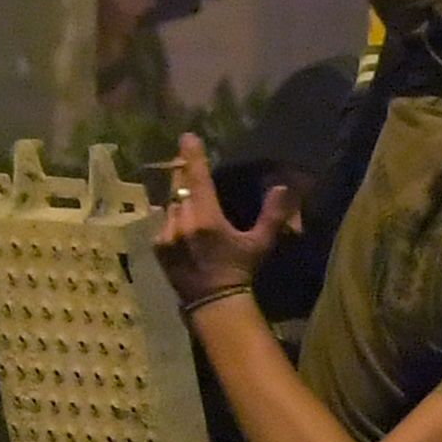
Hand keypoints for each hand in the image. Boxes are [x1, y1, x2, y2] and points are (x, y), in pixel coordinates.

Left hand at [152, 131, 291, 307]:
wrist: (213, 304)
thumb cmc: (239, 271)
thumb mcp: (259, 243)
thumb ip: (272, 214)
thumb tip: (282, 187)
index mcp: (207, 218)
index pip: (197, 178)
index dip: (192, 155)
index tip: (187, 137)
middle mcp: (182, 223)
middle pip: (179, 187)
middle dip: (183, 172)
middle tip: (185, 159)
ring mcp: (167, 235)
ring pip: (170, 205)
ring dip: (178, 197)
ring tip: (185, 193)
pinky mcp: (159, 247)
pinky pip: (163, 223)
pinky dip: (172, 217)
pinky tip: (181, 222)